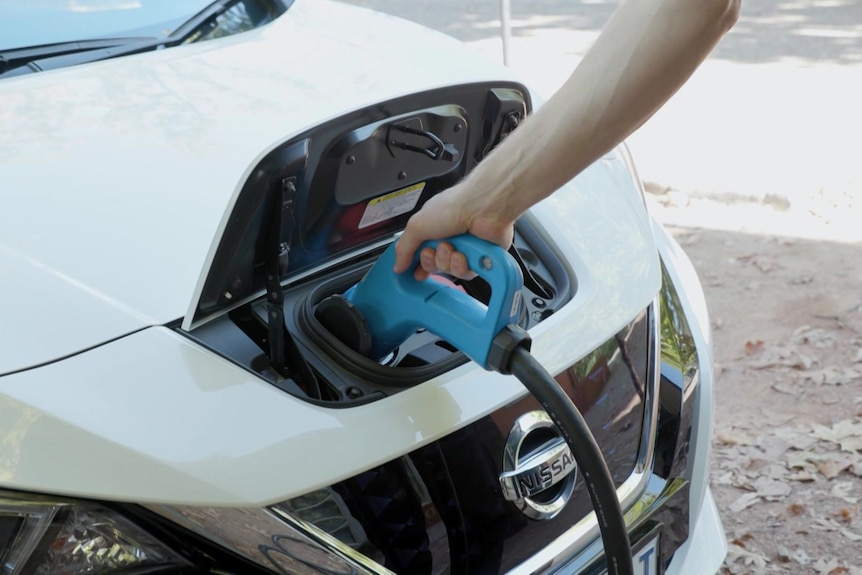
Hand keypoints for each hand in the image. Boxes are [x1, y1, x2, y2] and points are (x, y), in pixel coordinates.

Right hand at [393, 183, 513, 280]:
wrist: (483, 207)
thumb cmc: (454, 206)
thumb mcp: (417, 226)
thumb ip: (403, 248)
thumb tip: (397, 265)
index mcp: (431, 229)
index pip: (419, 253)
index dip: (416, 264)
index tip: (412, 271)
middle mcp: (448, 239)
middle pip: (432, 265)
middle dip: (431, 260)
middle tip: (433, 249)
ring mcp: (464, 249)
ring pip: (448, 271)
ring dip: (446, 260)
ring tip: (451, 247)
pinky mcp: (479, 259)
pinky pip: (465, 274)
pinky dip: (462, 265)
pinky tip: (463, 254)